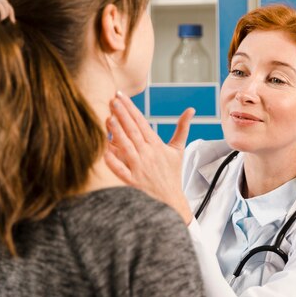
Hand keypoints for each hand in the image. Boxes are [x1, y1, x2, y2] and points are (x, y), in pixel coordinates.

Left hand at [105, 91, 195, 223]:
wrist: (171, 201)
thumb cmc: (172, 174)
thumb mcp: (178, 150)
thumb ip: (182, 128)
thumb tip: (191, 110)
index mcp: (156, 145)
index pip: (142, 122)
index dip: (131, 108)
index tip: (120, 96)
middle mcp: (148, 154)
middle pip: (133, 131)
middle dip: (123, 114)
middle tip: (112, 99)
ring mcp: (140, 168)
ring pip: (127, 147)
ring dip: (118, 132)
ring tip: (109, 117)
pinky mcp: (133, 182)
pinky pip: (121, 170)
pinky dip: (113, 161)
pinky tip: (104, 150)